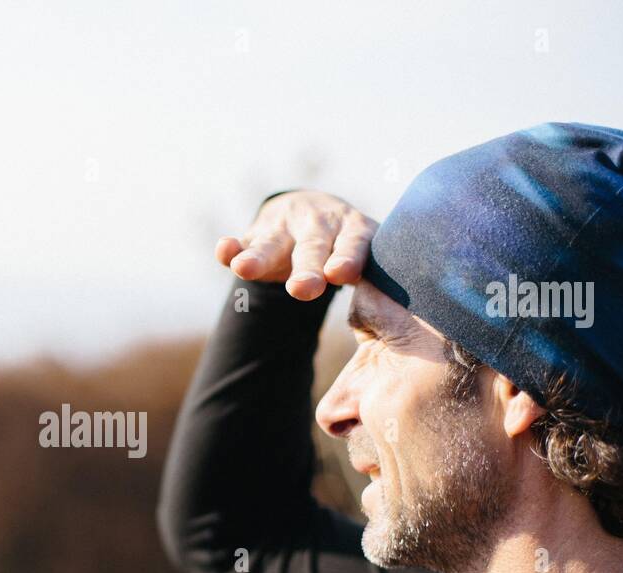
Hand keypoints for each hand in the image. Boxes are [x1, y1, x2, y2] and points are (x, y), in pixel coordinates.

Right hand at [215, 190, 377, 300]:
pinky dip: (231, 248)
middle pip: (312, 249)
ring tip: (243, 270)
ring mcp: (285, 229)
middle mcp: (318, 225)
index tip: (340, 274)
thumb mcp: (369, 251)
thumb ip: (378, 273)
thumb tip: (400, 314)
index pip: (352, 245)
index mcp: (353, 230)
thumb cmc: (349, 245)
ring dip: (257, 257)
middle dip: (306, 269)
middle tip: (302, 290)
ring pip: (272, 244)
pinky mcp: (257, 235)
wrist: (315, 210)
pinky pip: (244, 241)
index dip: (346, 258)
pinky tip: (223, 250)